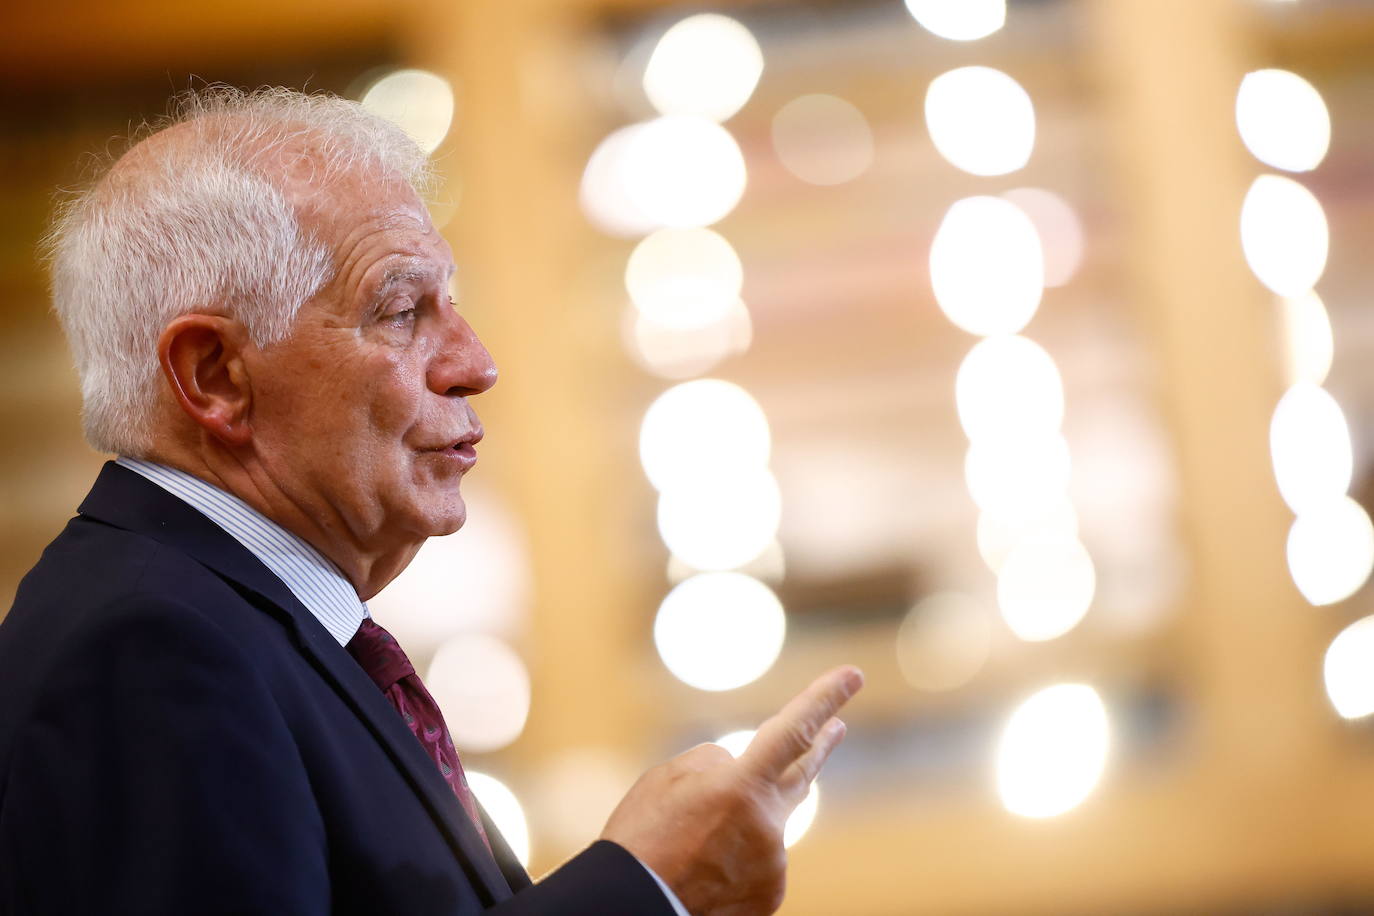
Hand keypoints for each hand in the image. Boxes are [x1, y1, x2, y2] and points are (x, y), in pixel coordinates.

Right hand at [600, 666, 863, 915]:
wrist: (634, 907)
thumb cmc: (642, 840)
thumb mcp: (667, 780)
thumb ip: (715, 763)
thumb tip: (740, 768)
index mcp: (742, 785)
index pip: (795, 730)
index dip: (825, 699)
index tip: (852, 676)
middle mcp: (768, 824)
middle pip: (804, 775)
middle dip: (820, 748)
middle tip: (838, 728)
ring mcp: (773, 863)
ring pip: (766, 823)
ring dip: (743, 821)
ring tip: (697, 836)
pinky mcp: (770, 893)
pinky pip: (760, 860)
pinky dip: (739, 856)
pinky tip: (707, 864)